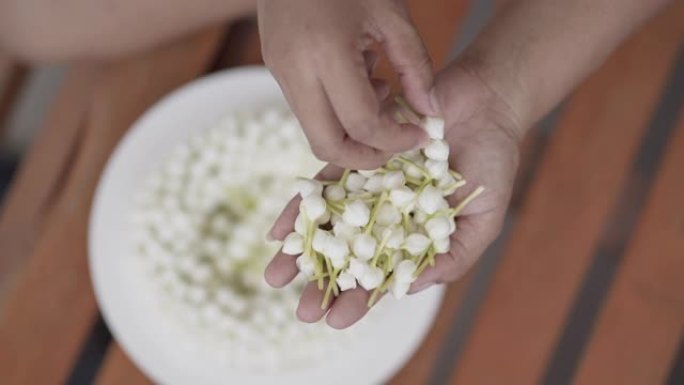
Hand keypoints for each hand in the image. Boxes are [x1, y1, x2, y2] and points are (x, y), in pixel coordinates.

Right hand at [258, 0, 434, 168]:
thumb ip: (416, 67)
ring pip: (314, 131)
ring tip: (383, 97)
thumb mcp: (392, 15)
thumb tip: (432, 112)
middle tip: (396, 141)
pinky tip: (361, 81)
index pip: (361, 123)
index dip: (395, 139)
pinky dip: (338, 113)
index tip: (419, 135)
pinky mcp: (275, 70)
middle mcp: (295, 70)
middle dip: (366, 155)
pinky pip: (308, 110)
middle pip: (326, 144)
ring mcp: (279, 72)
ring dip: (352, 133)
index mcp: (327, 52)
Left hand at [265, 63, 521, 328]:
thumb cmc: (492, 163)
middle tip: (301, 310)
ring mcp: (368, 190)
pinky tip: (277, 232)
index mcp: (413, 238)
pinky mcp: (355, 160)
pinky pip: (322, 186)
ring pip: (329, 226)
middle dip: (323, 284)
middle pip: (348, 256)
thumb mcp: (483, 219)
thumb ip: (453, 257)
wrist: (484, 104)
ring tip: (274, 279)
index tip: (334, 321)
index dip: (359, 300)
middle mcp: (385, 218)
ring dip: (301, 253)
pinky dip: (300, 208)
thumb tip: (407, 288)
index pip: (382, 276)